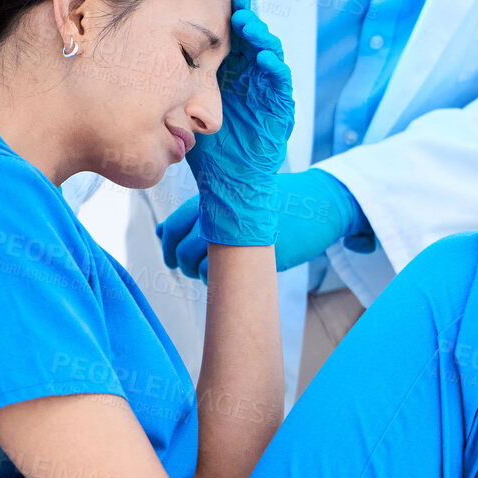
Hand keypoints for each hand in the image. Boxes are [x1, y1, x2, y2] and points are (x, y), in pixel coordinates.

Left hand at [156, 168, 375, 280]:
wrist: (316, 205)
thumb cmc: (274, 204)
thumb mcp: (237, 202)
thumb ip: (199, 214)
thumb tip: (162, 233)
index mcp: (216, 197)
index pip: (173, 225)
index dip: (167, 246)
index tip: (171, 258)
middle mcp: (222, 212)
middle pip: (182, 248)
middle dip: (181, 263)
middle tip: (191, 268)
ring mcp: (238, 233)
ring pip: (197, 263)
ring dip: (197, 273)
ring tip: (211, 272)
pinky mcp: (255, 252)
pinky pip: (220, 274)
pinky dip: (217, 280)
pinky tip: (230, 275)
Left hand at [184, 0, 293, 246]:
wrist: (230, 186)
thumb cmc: (208, 151)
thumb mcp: (186, 113)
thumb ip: (174, 89)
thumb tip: (137, 62)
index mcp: (231, 76)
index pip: (231, 40)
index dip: (227, 19)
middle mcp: (251, 80)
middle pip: (252, 41)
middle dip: (247, 20)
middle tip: (237, 4)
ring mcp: (268, 94)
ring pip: (270, 56)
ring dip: (262, 39)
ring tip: (250, 26)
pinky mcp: (280, 112)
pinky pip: (281, 86)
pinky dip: (276, 70)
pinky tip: (266, 60)